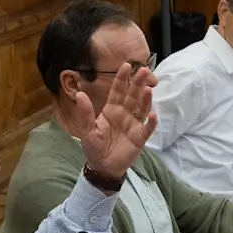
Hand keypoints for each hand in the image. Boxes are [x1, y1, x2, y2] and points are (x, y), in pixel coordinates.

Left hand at [69, 62, 155, 182]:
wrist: (103, 167)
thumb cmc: (94, 147)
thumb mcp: (87, 129)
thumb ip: (85, 112)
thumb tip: (80, 94)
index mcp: (111, 110)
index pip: (117, 91)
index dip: (122, 79)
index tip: (126, 65)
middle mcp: (124, 114)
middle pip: (133, 96)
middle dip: (137, 83)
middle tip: (144, 70)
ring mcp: (133, 125)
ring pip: (142, 108)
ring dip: (146, 98)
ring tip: (149, 88)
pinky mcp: (140, 137)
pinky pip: (147, 128)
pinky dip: (150, 122)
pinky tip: (152, 115)